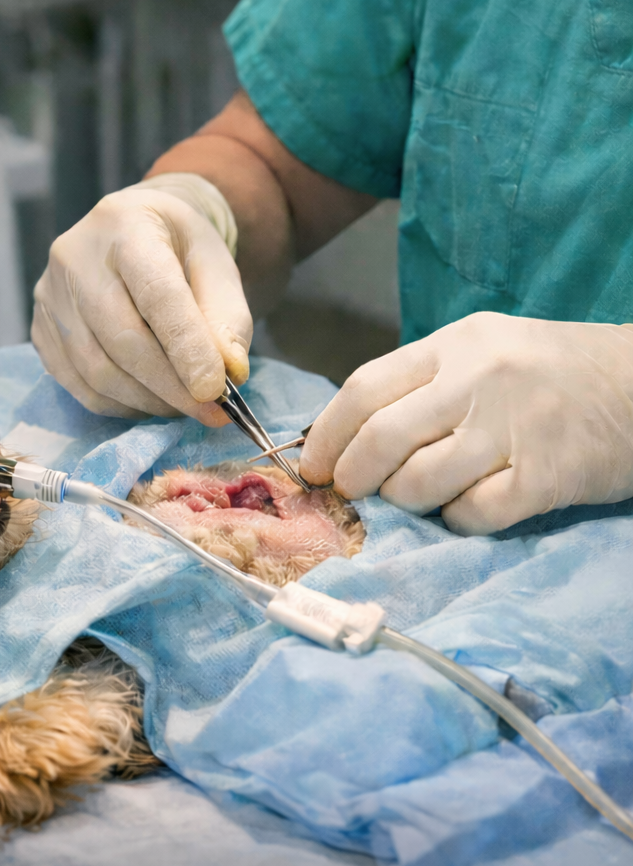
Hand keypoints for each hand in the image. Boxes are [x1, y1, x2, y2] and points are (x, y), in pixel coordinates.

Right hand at [32, 177, 252, 423]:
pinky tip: (149, 400)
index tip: (215, 391)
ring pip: (98, 370)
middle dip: (171, 386)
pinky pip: (79, 385)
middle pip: (122, 339)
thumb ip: (227, 318)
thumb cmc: (178, 249)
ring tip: (184, 406)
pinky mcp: (40, 330)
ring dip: (148, 401)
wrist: (132, 229)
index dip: (186, 348)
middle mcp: (75, 257)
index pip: (156, 294)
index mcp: (126, 226)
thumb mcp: (216, 267)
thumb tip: (229, 374)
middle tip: (210, 412)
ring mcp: (49, 296)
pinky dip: (120, 404)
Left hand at [299, 312, 632, 533]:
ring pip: (420, 483)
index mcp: (456, 344)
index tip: (312, 465)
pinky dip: (458, 520)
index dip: (326, 435)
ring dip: (406, 500)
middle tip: (352, 491)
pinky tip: (469, 507)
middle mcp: (479, 381)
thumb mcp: (485, 350)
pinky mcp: (543, 477)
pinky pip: (472, 515)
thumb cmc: (553, 372)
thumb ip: (422, 383)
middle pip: (381, 439)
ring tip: (419, 495)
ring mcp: (513, 429)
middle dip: (353, 476)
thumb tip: (347, 434)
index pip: (364, 389)